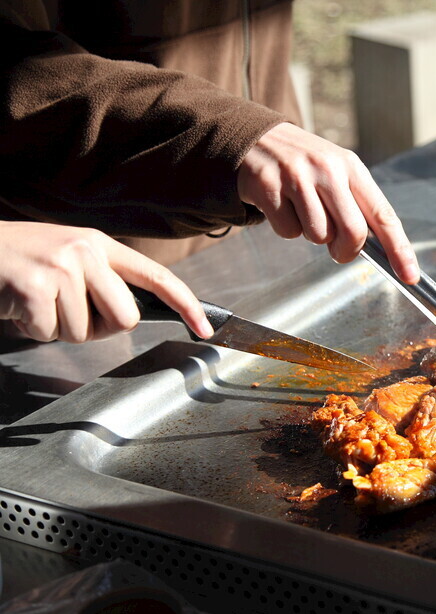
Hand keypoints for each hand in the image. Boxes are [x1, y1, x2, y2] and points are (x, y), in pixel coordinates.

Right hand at [0, 222, 212, 342]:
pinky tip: (19, 306)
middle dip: (99, 328)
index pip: (157, 276)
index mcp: (101, 245)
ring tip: (38, 302)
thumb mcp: (70, 258)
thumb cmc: (22, 260)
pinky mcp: (34, 288)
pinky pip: (51, 334)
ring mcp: (60, 268)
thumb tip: (132, 316)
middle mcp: (86, 251)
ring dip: (59, 328)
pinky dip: (34, 330)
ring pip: (85, 332)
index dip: (186, 304)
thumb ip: (104, 280)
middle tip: (68, 312)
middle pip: (126, 318)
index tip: (205, 329)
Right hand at [237, 123, 419, 283]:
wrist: (256, 139)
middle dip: (346, 251)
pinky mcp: (269, 187)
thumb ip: (357, 206)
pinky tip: (282, 206)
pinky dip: (286, 227)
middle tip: (337, 248)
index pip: (383, 215)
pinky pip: (288, 232)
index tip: (410, 276)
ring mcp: (297, 177)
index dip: (399, 249)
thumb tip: (380, 251)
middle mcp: (328, 169)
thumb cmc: (306, 166)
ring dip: (312, 235)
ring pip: (319, 236)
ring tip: (303, 210)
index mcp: (352, 167)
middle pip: (353, 233)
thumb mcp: (337, 172)